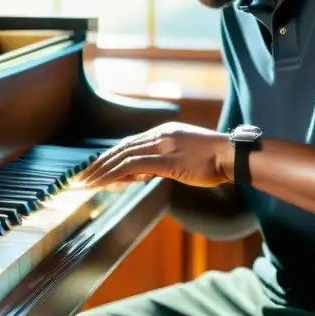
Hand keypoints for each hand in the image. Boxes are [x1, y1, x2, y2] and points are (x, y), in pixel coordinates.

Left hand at [78, 122, 233, 188]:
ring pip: (123, 157)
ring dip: (101, 171)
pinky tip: (104, 183)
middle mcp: (159, 135)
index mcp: (164, 132)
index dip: (110, 157)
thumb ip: (163, 161)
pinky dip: (115, 174)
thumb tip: (144, 173)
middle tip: (81, 176)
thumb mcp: (185, 156)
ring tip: (86, 183)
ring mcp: (162, 146)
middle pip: (120, 148)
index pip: (129, 144)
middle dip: (98, 163)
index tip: (95, 168)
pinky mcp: (166, 160)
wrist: (233, 156)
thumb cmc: (214, 160)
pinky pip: (133, 166)